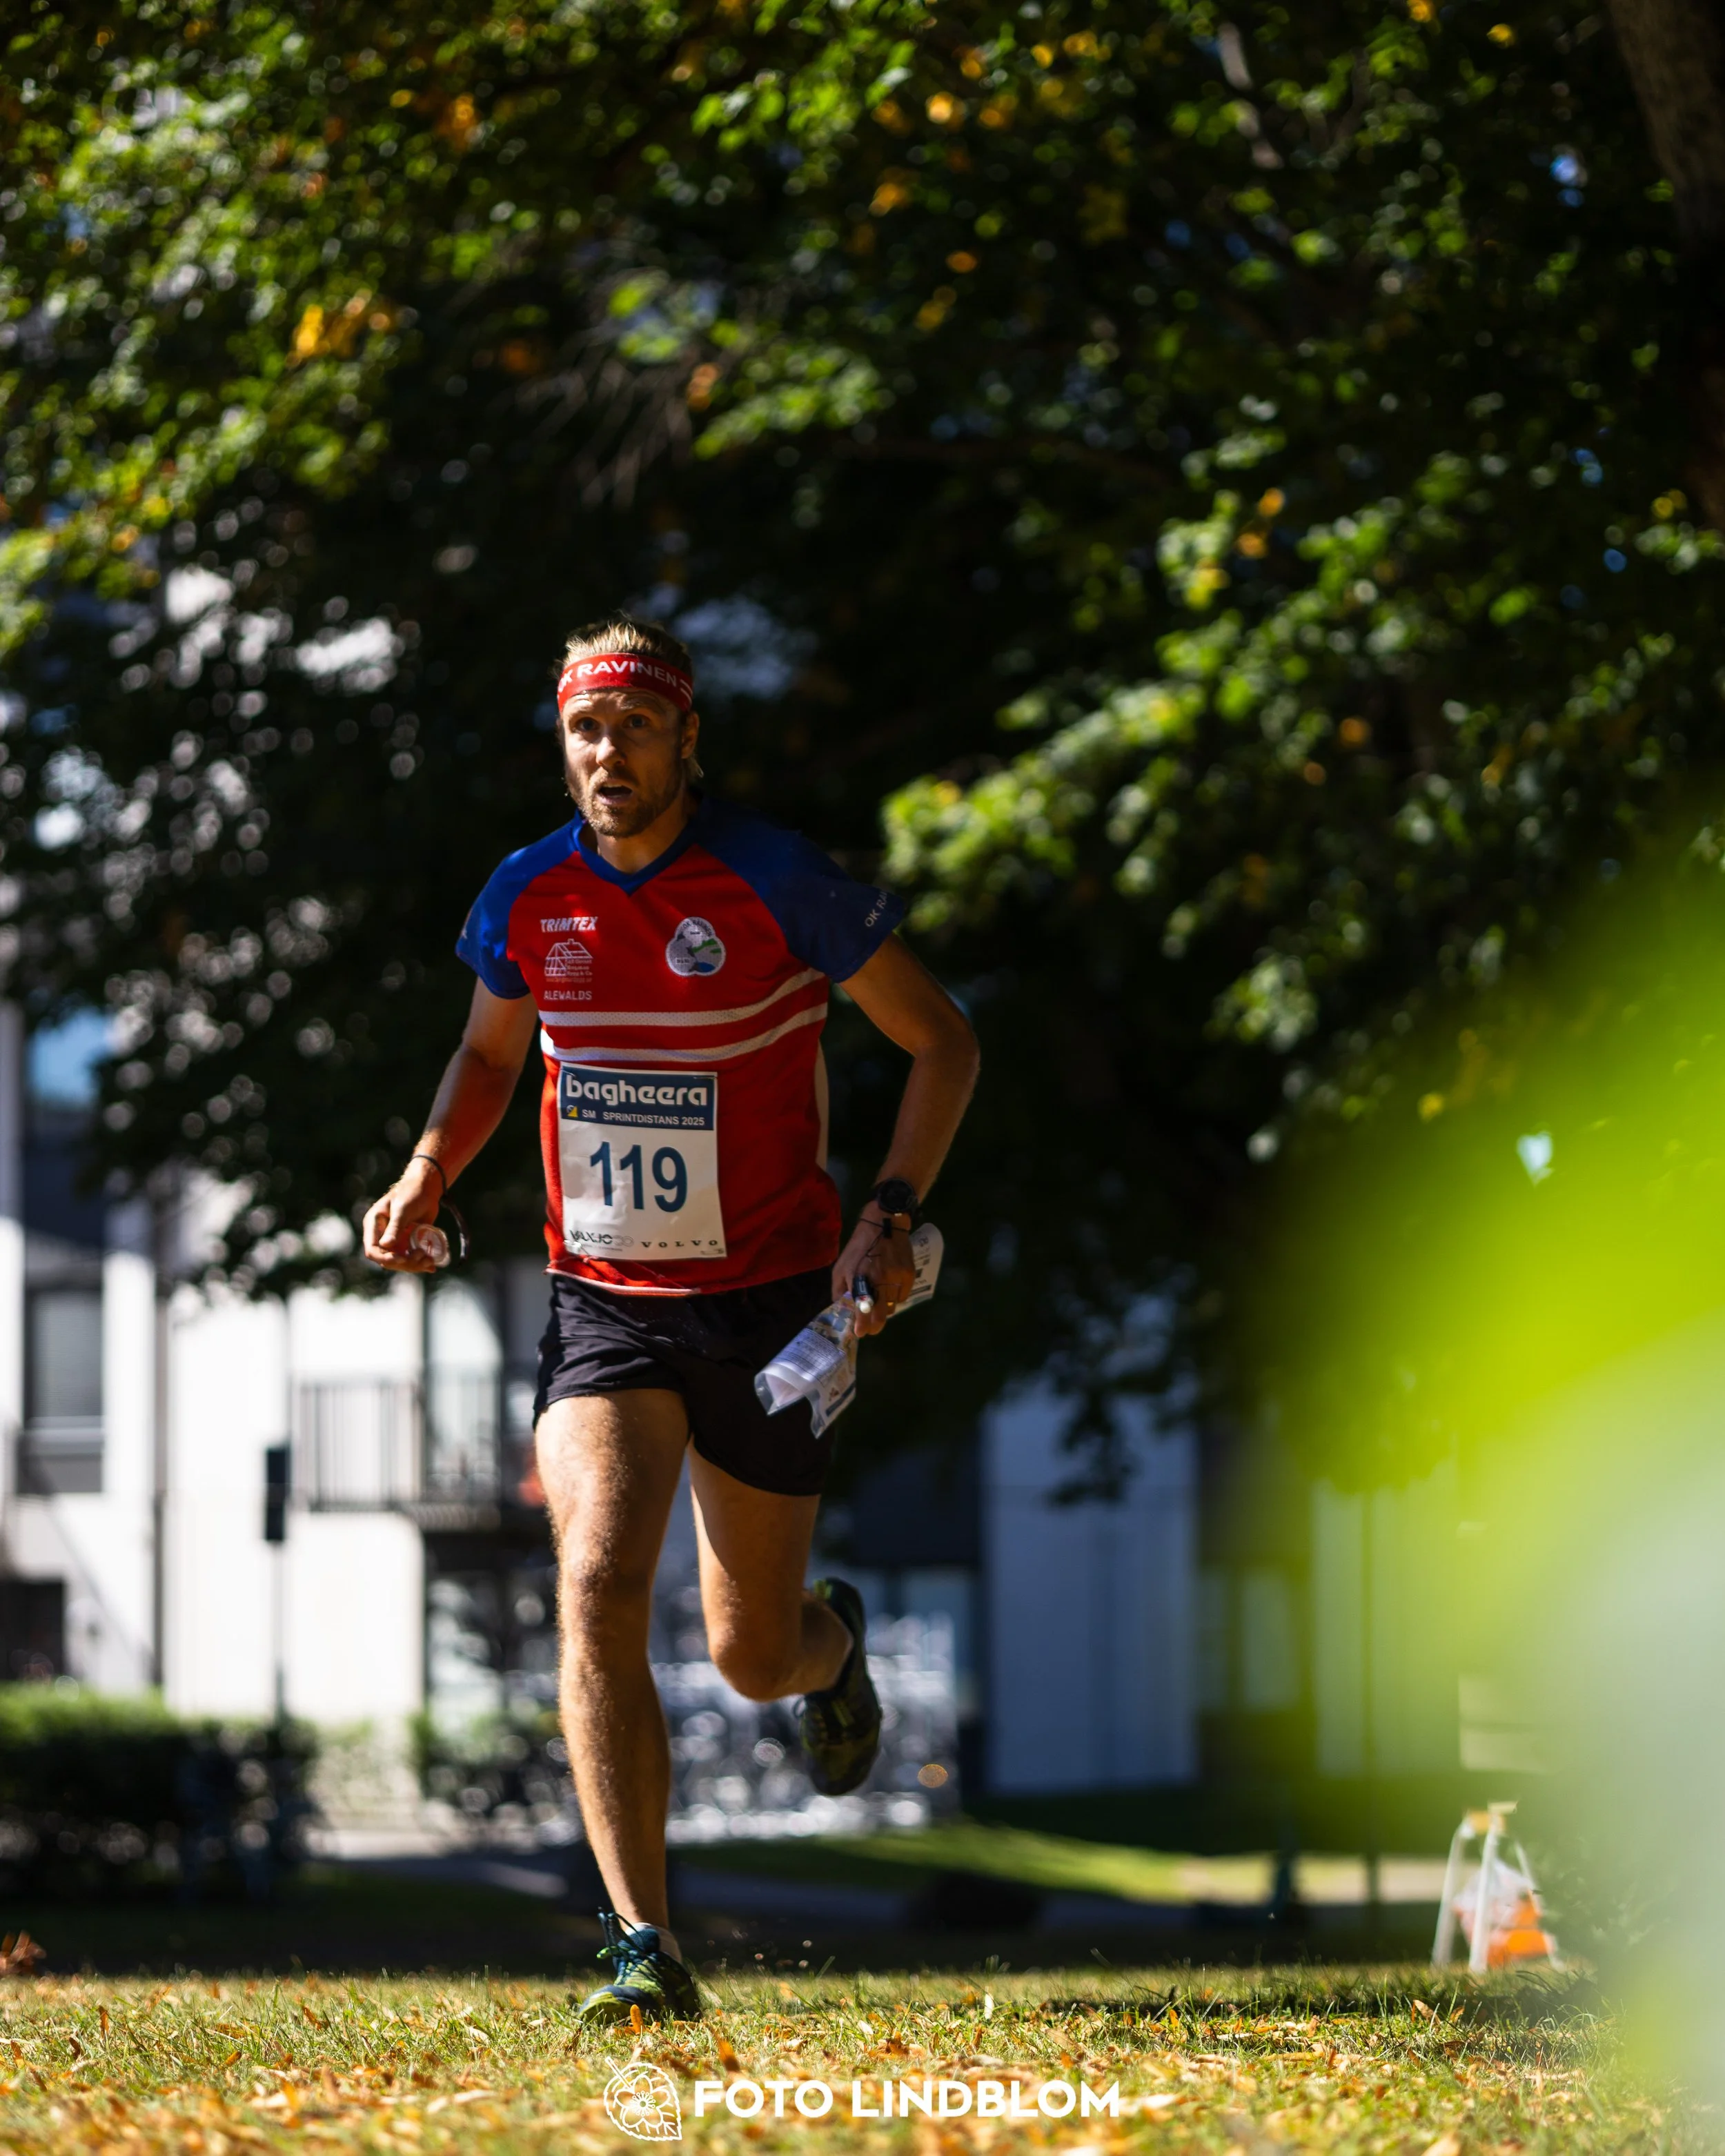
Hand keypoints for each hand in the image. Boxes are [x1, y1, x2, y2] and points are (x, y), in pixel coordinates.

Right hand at [362, 1161, 445, 1272]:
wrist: (427, 1188)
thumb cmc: (412, 1193)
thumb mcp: (402, 1209)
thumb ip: (395, 1226)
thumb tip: (385, 1246)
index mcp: (374, 1225)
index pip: (372, 1249)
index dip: (384, 1258)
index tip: (402, 1259)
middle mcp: (383, 1235)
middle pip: (387, 1260)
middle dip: (404, 1263)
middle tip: (422, 1256)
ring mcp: (396, 1240)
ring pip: (400, 1262)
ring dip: (414, 1265)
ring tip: (430, 1260)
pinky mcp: (408, 1242)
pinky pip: (411, 1258)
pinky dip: (421, 1263)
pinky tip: (432, 1265)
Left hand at [832, 1212, 915, 1337]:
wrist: (884, 1223)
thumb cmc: (859, 1246)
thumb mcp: (841, 1266)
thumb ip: (839, 1289)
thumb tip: (840, 1307)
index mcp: (860, 1280)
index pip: (862, 1312)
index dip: (861, 1327)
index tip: (859, 1333)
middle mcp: (880, 1282)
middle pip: (881, 1316)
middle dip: (874, 1326)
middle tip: (870, 1327)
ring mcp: (897, 1279)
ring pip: (892, 1307)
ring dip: (883, 1308)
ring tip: (878, 1299)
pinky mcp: (909, 1275)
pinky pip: (902, 1296)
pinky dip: (895, 1296)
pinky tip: (889, 1286)